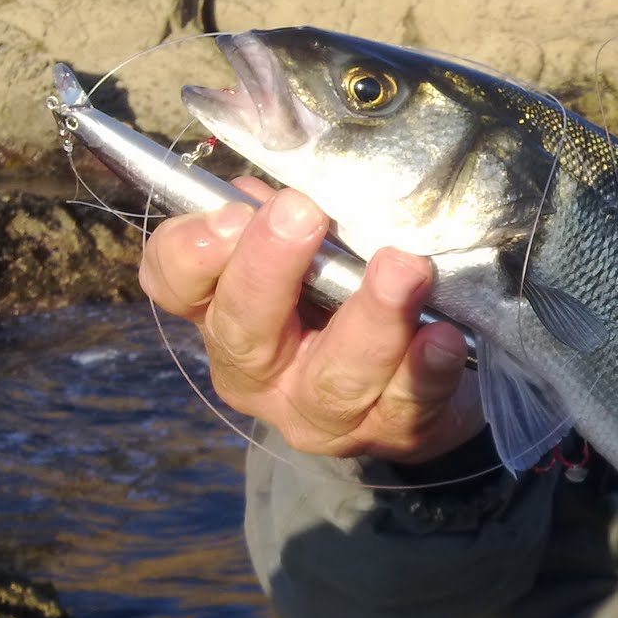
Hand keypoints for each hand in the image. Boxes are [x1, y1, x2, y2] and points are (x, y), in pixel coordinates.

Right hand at [137, 180, 483, 461]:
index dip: (192, 252)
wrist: (426, 375)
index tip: (230, 215)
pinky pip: (405, 406)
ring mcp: (321, 413)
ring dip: (370, 319)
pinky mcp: (387, 434)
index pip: (175, 283)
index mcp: (224, 312)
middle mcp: (258, 371)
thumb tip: (281, 182)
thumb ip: (288, 214)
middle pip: (243, 331)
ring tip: (404, 269)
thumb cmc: (351, 290)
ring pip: (333, 376)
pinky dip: (425, 370)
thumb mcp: (314, 246)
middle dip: (270, 271)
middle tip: (303, 214)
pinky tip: (443, 337)